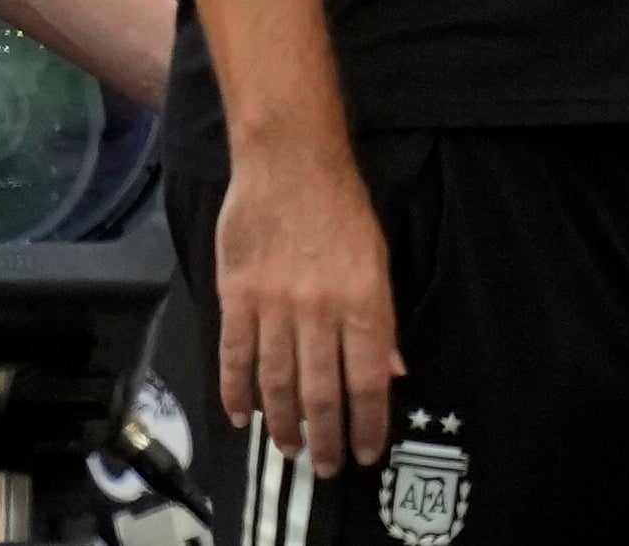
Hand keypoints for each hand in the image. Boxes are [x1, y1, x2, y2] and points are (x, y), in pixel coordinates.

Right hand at [213, 141, 401, 478]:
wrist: (289, 160)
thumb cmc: (341, 207)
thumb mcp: (380, 261)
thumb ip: (382, 322)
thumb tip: (393, 374)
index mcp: (363, 304)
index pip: (367, 383)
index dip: (366, 425)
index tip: (364, 453)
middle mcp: (320, 311)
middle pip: (321, 392)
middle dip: (324, 438)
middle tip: (323, 466)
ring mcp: (274, 304)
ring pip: (277, 381)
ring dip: (283, 422)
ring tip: (289, 447)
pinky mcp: (236, 293)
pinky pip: (235, 352)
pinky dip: (236, 389)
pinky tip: (241, 414)